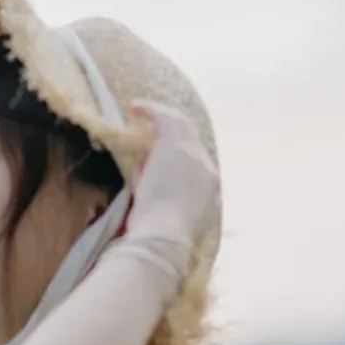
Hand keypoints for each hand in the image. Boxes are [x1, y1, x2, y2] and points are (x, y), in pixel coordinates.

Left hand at [122, 96, 218, 259]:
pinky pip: (165, 117)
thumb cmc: (161, 236)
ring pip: (181, 124)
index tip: (159, 156)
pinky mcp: (176, 145)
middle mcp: (207, 167)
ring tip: (139, 111)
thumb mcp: (169, 217)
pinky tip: (134, 108)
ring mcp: (193, 154)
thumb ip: (160, 194)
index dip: (179, 156)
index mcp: (210, 189)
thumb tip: (145, 173)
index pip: (197, 163)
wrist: (165, 235)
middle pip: (192, 139)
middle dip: (173, 132)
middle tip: (152, 127)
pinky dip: (150, 110)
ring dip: (161, 115)